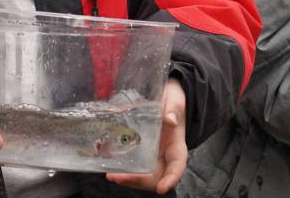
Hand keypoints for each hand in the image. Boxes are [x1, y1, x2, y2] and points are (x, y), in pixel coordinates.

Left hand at [106, 78, 186, 194]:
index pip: (177, 167)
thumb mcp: (175, 101)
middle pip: (157, 177)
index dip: (170, 179)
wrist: (165, 100)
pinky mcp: (141, 152)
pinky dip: (125, 171)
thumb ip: (174, 109)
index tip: (161, 188)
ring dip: (129, 180)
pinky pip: (135, 166)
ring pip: (145, 176)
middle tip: (120, 178)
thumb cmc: (172, 103)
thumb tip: (170, 119)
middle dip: (140, 181)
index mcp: (177, 146)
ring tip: (112, 176)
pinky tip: (111, 168)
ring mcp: (153, 156)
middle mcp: (165, 156)